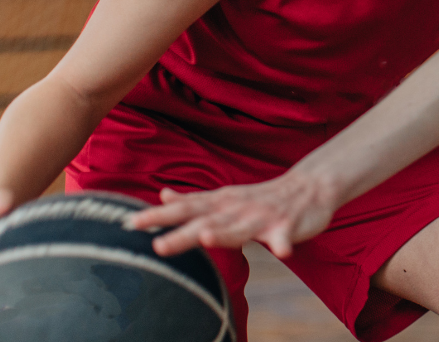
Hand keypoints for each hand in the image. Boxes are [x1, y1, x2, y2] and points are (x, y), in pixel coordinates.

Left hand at [128, 172, 339, 258]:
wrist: (309, 187)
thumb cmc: (262, 197)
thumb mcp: (225, 196)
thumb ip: (194, 200)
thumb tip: (162, 194)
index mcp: (221, 204)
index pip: (184, 209)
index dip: (157, 217)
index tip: (129, 224)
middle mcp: (237, 209)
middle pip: (205, 222)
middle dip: (182, 233)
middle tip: (156, 246)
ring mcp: (262, 217)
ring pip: (240, 229)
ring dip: (224, 234)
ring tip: (207, 239)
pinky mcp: (287, 226)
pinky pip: (284, 237)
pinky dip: (282, 243)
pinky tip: (282, 251)